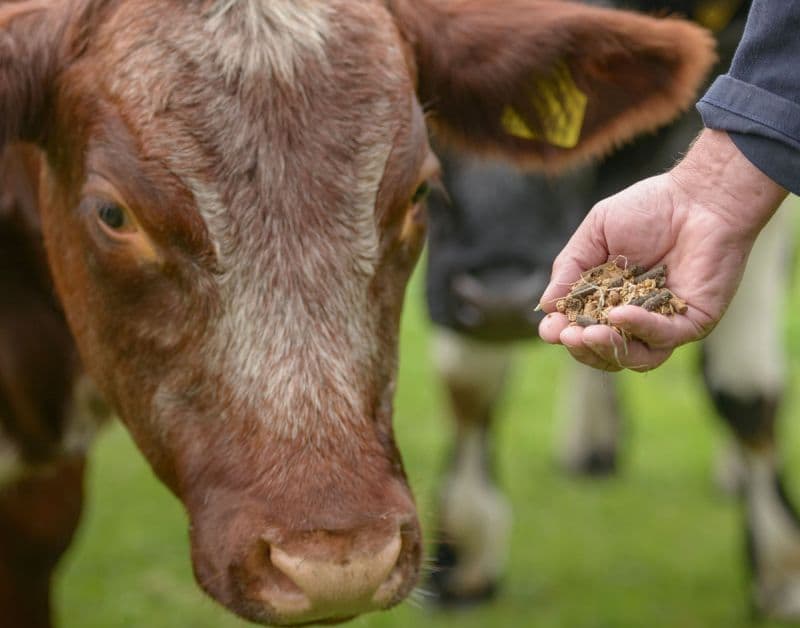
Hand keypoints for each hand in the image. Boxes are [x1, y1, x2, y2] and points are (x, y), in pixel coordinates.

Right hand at [538, 130, 787, 370]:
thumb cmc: (648, 209)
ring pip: (636, 357)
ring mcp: (665, 322)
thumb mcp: (595, 234)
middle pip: (606, 352)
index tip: (550, 329)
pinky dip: (638, 328)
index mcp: (610, 300)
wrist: (701, 196)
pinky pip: (663, 337)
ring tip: (588, 334)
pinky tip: (619, 314)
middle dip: (583, 348)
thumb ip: (570, 268)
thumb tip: (546, 305)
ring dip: (608, 349)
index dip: (565, 333)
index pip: (583, 330)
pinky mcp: (693, 321)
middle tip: (568, 335)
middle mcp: (637, 318)